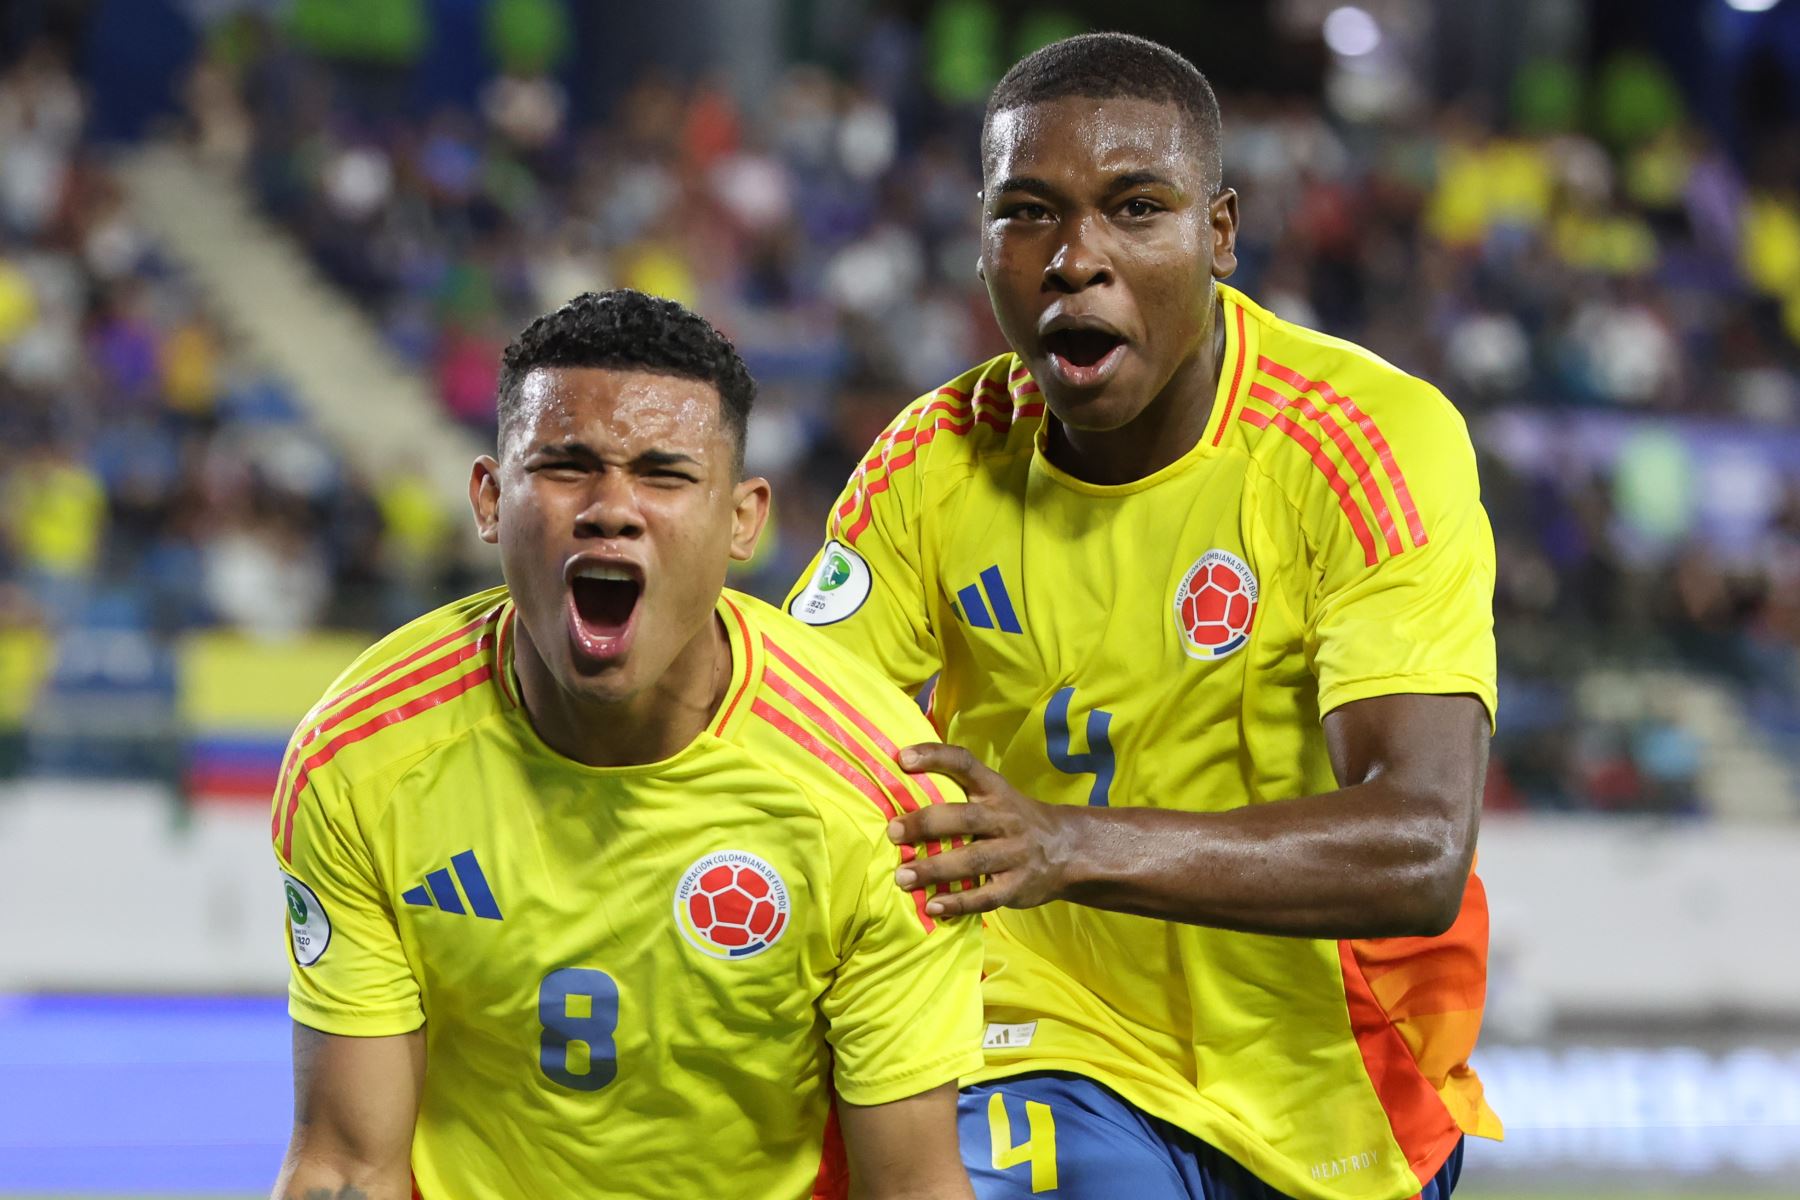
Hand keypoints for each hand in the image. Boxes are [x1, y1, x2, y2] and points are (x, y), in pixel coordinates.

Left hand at [888, 743, 1078, 917]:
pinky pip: (985, 897)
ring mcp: (1014, 854)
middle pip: (964, 818)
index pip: (965, 764)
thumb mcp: (997, 796)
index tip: (902, 758)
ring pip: (972, 860)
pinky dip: (957, 902)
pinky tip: (932, 907)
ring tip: (902, 877)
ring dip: (935, 869)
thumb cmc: (1015, 820)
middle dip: (926, 824)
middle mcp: (1005, 818)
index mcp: (995, 790)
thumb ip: (961, 794)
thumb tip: (902, 789)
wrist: (1069, 850)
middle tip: (893, 832)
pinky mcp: (1017, 886)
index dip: (934, 757)